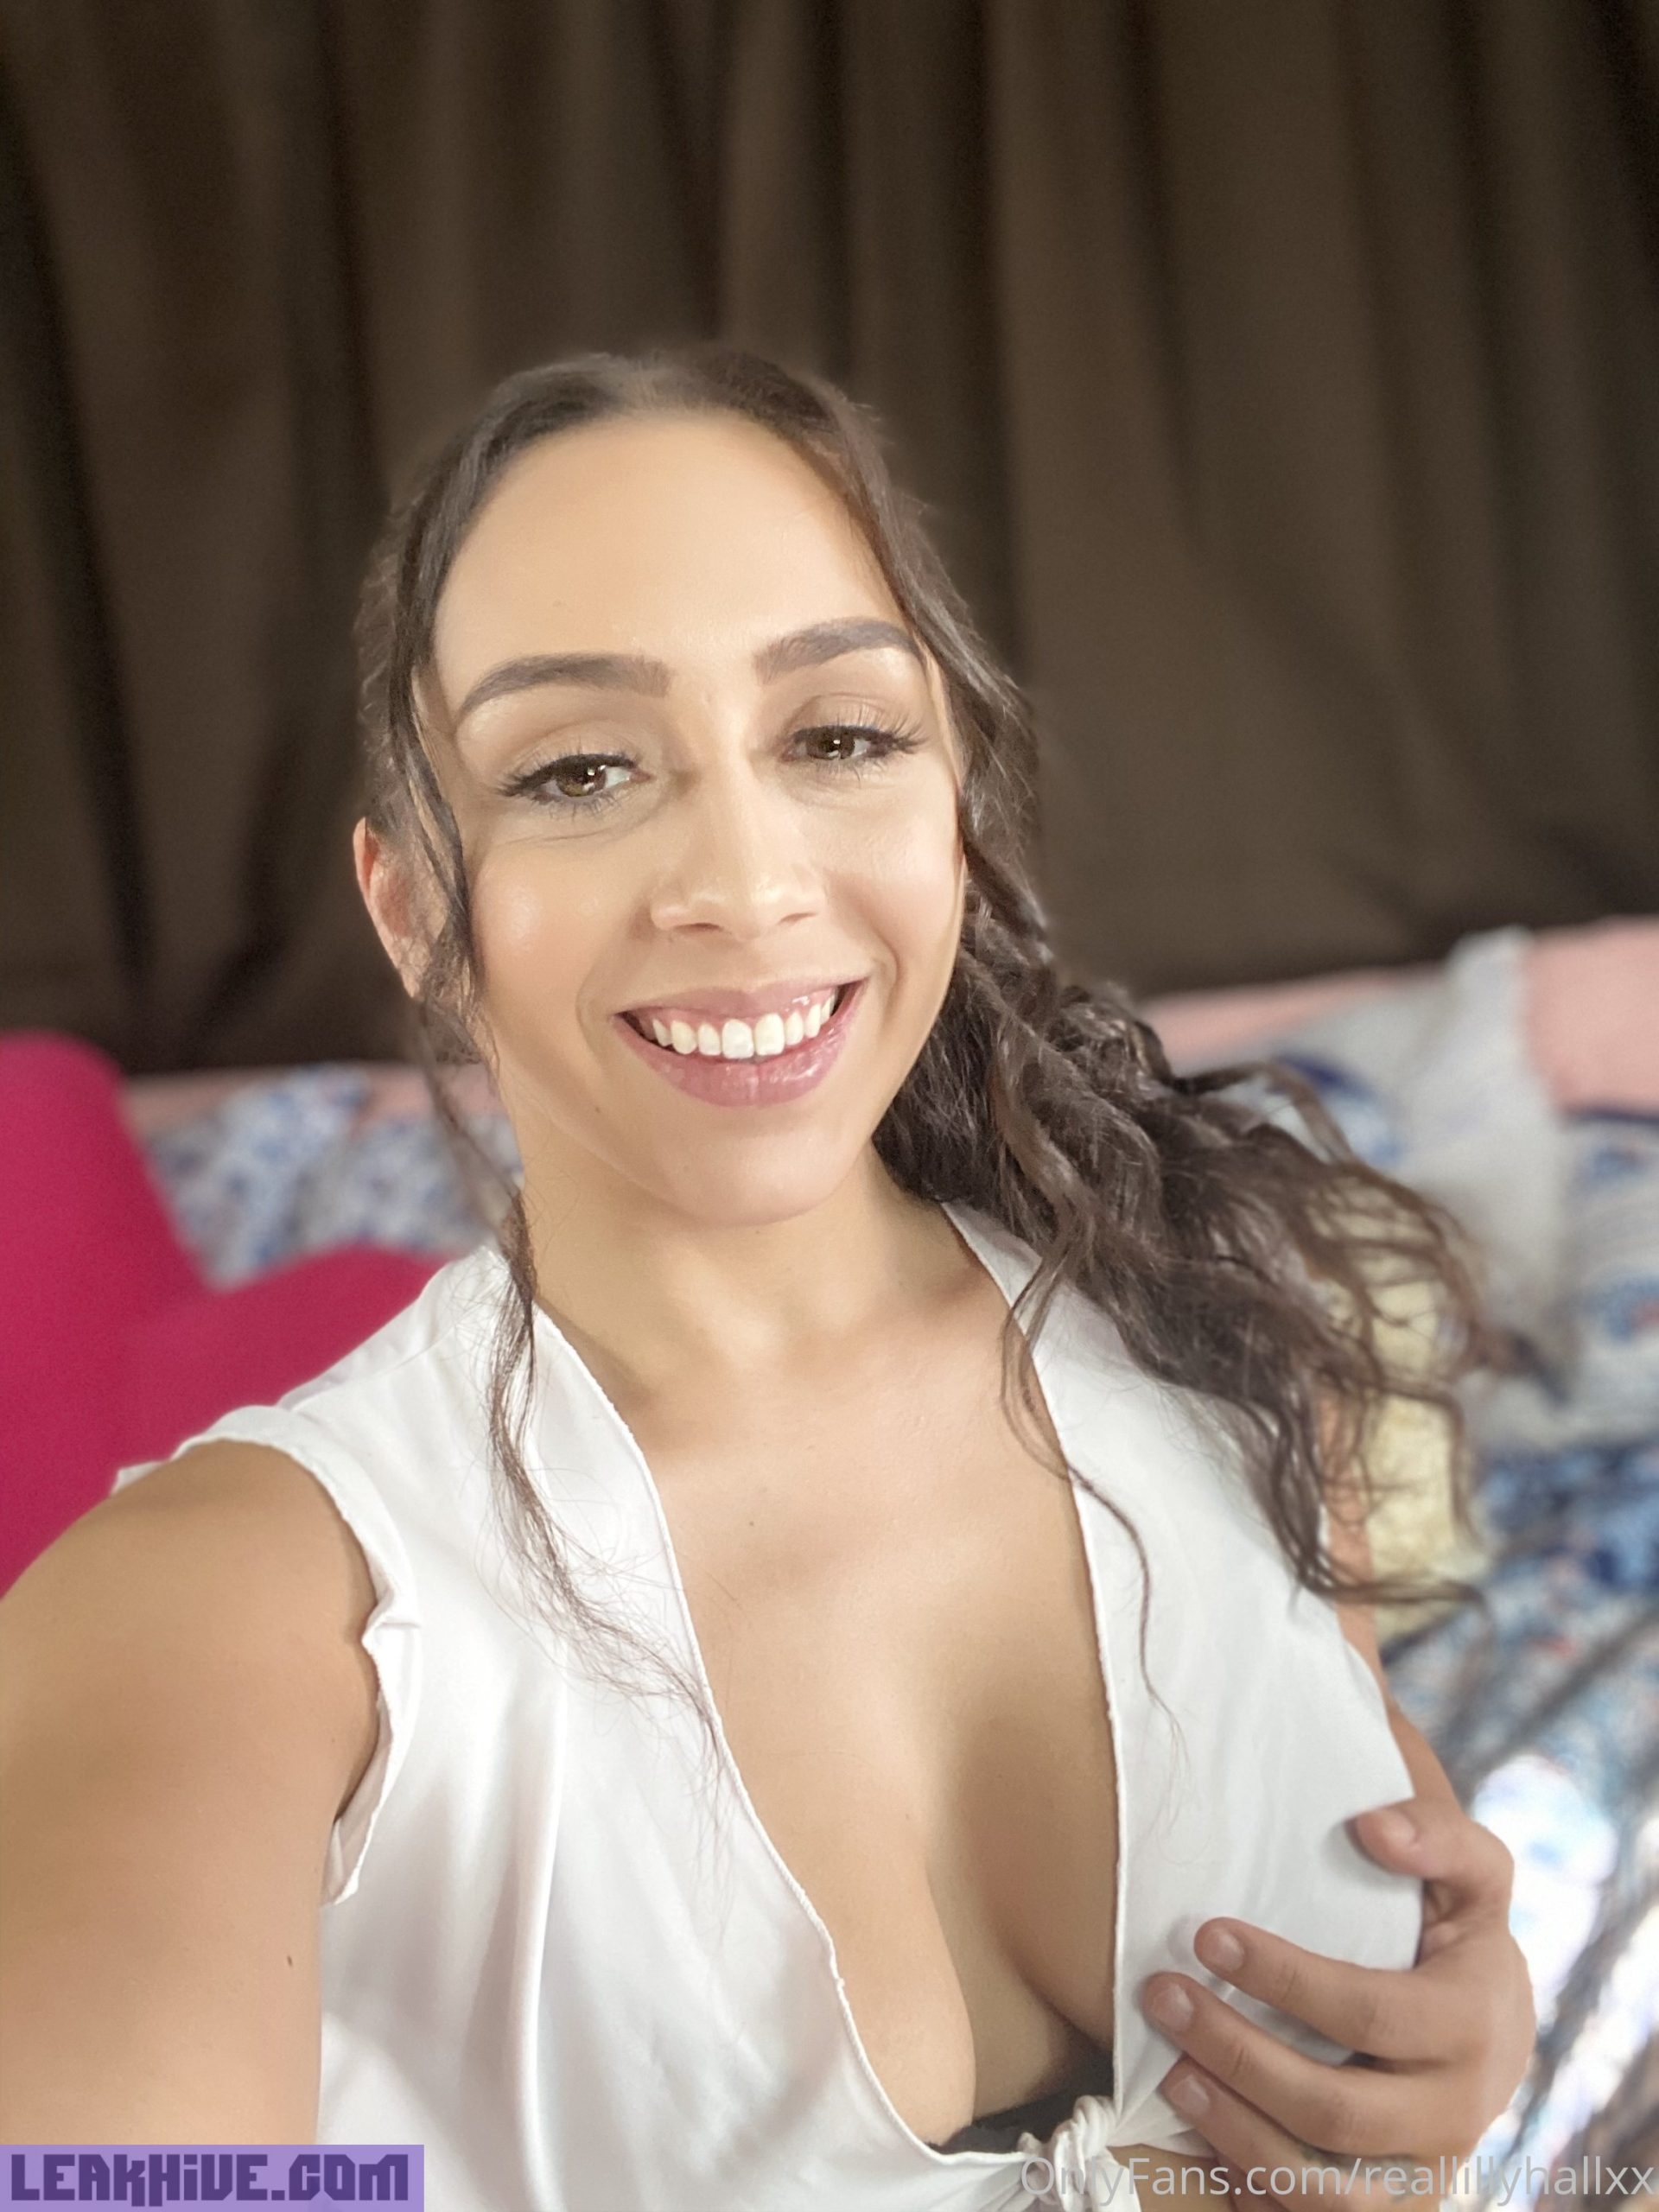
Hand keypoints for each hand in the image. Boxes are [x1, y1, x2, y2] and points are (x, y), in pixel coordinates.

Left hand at [1138, 1788, 1535, 2203]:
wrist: (1496, 2037)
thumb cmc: (1460, 1939)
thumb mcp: (1474, 1877)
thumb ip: (1438, 1838)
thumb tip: (1371, 1825)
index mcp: (1474, 2026)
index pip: (1367, 2013)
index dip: (1283, 1977)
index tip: (1207, 1935)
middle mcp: (1455, 2115)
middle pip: (1334, 2109)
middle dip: (1237, 2054)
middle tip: (1162, 1997)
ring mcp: (1424, 2176)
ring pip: (1324, 2188)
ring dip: (1235, 2131)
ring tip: (1171, 2074)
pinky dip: (1256, 2190)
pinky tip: (1203, 2139)